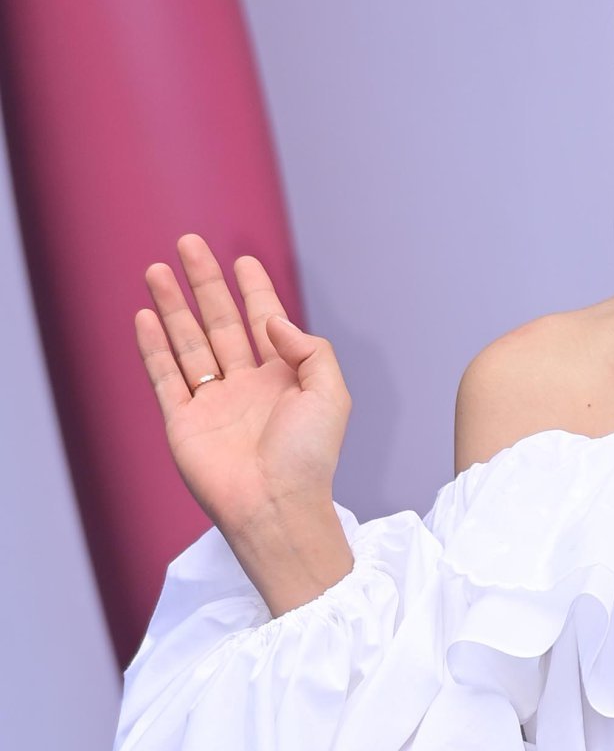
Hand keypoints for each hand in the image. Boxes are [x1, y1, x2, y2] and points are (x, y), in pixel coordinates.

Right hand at [134, 234, 354, 612]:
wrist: (275, 507)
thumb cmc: (309, 458)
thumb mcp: (331, 394)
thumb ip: (309, 350)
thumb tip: (273, 321)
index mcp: (284, 380)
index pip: (264, 322)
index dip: (255, 292)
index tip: (243, 261)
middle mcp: (246, 387)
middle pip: (220, 323)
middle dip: (205, 283)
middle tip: (188, 244)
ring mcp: (213, 404)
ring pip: (188, 343)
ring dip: (173, 306)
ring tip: (157, 269)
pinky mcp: (183, 423)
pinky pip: (165, 377)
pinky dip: (154, 347)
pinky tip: (146, 315)